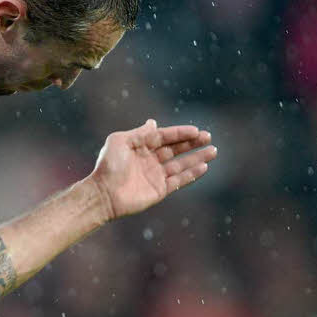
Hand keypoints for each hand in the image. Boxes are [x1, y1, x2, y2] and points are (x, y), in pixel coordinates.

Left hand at [87, 119, 216, 222]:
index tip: (196, 130)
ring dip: (197, 158)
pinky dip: (192, 174)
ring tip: (213, 151)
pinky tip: (204, 167)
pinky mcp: (160, 190)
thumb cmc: (108, 165)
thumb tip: (153, 122)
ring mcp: (155, 175)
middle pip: (175, 149)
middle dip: (192, 143)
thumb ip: (139, 133)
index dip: (180, 133)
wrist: (103, 194)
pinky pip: (179, 180)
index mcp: (140, 146)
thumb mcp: (120, 141)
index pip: (164, 137)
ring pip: (181, 164)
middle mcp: (149, 160)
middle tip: (208, 137)